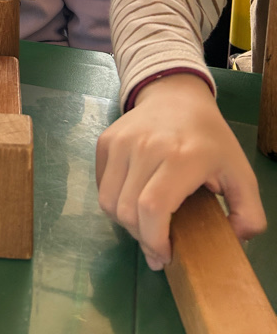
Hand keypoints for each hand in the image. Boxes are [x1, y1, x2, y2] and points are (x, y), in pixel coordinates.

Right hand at [96, 73, 265, 270]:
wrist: (176, 95)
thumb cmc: (209, 138)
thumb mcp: (241, 172)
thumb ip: (250, 213)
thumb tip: (234, 241)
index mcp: (182, 157)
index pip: (152, 208)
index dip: (154, 240)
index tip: (166, 254)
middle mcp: (146, 147)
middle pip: (127, 210)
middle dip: (141, 238)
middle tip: (157, 243)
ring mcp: (121, 142)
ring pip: (108, 201)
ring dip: (125, 222)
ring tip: (144, 223)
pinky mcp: (106, 141)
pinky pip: (101, 185)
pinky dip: (113, 201)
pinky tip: (132, 199)